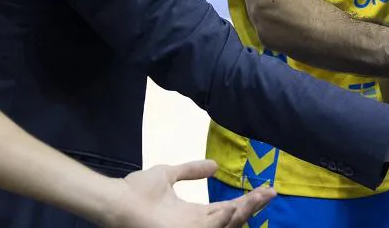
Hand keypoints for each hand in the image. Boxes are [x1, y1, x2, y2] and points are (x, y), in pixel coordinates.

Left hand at [109, 160, 273, 227]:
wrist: (118, 200)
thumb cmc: (137, 190)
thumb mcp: (168, 175)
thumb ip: (191, 170)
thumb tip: (214, 166)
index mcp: (194, 215)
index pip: (227, 210)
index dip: (246, 201)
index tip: (264, 188)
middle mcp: (197, 226)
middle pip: (233, 220)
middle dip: (253, 207)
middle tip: (270, 192)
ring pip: (227, 225)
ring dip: (245, 211)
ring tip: (261, 196)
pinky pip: (212, 227)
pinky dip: (226, 219)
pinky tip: (236, 206)